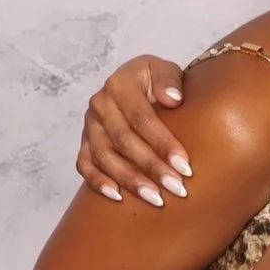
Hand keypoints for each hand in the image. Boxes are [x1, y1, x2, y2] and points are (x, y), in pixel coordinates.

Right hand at [78, 55, 192, 204]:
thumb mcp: (165, 70)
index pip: (142, 119)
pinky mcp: (84, 142)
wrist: (136, 84)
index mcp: (119, 84)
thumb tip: (172, 99)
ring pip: (105, 157)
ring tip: (155, 199)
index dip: (163, 144)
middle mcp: (100, 104)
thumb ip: (169, 80)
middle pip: (124, 141)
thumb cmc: (156, 80)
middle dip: (152, 168)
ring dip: (130, 181)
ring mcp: (89, 125)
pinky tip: (118, 197)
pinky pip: (85, 165)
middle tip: (176, 188)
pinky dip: (98, 182)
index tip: (185, 166)